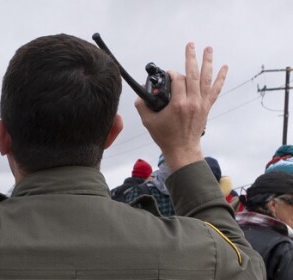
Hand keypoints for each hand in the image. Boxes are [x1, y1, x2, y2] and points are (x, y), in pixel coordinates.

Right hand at [135, 43, 226, 172]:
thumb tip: (140, 96)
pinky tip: (224, 67)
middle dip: (191, 58)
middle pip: (193, 75)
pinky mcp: (206, 107)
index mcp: (178, 104)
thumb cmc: (166, 137)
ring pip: (206, 79)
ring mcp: (201, 103)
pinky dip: (221, 78)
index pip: (177, 80)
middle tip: (190, 45)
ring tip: (208, 49)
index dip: (172, 74)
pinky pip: (215, 90)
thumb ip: (142, 106)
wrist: (182, 149)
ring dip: (207, 62)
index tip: (167, 75)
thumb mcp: (149, 122)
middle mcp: (192, 102)